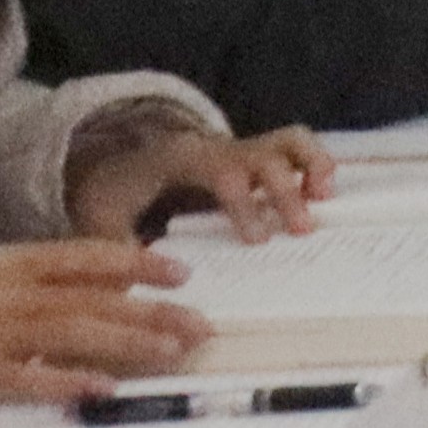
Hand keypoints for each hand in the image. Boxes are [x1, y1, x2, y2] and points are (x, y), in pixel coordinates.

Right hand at [0, 237, 208, 406]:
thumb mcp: (6, 275)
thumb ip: (61, 276)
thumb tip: (131, 281)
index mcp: (15, 262)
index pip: (85, 257)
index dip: (136, 265)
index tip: (182, 275)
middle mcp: (6, 294)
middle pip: (89, 299)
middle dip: (150, 312)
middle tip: (197, 324)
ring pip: (70, 334)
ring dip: (125, 342)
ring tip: (170, 350)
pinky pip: (31, 379)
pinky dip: (70, 382)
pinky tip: (106, 388)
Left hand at [70, 119, 333, 244]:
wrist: (121, 159)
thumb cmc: (116, 192)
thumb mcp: (101, 217)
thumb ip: (115, 247)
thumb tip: (130, 288)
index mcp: (183, 160)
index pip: (222, 173)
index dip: (244, 204)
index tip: (258, 240)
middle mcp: (221, 148)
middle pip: (265, 154)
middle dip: (287, 190)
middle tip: (302, 230)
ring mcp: (243, 148)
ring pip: (289, 139)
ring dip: (314, 164)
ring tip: (326, 196)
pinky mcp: (258, 157)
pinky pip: (296, 146)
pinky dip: (316, 164)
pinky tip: (323, 193)